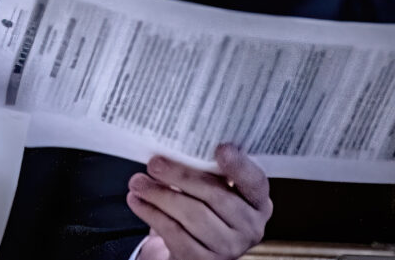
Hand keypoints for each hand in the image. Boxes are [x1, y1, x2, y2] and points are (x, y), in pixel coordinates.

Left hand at [128, 144, 271, 259]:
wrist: (195, 247)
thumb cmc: (205, 207)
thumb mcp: (215, 187)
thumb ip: (208, 169)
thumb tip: (175, 147)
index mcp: (257, 201)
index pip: (254, 181)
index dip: (239, 165)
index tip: (221, 148)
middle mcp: (250, 226)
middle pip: (215, 196)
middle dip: (180, 176)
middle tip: (154, 163)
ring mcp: (229, 247)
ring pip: (192, 215)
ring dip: (160, 195)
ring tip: (138, 182)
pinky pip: (175, 234)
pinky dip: (152, 214)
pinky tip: (137, 201)